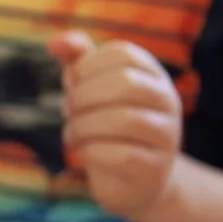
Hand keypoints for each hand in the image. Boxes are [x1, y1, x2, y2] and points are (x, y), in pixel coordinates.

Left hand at [48, 32, 181, 217]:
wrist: (131, 179)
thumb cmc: (105, 124)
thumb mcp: (90, 88)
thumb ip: (76, 61)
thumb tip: (55, 42)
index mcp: (152, 75)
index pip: (122, 53)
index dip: (87, 66)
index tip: (73, 84)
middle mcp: (167, 101)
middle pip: (126, 84)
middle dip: (83, 97)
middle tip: (69, 111)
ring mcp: (166, 136)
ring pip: (125, 120)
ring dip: (84, 126)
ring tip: (73, 133)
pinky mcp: (155, 168)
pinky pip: (122, 155)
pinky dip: (91, 151)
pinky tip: (84, 152)